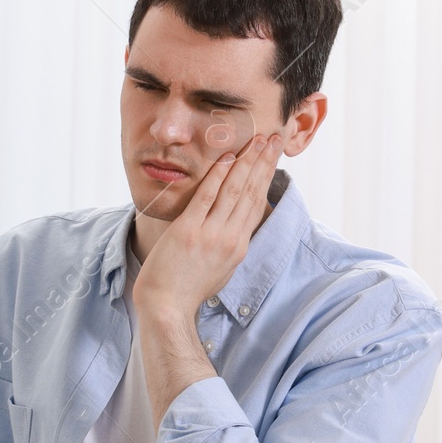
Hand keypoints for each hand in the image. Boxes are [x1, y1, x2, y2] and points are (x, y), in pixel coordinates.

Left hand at [133, 131, 282, 318]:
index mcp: (239, 246)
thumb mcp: (220, 268)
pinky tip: (226, 157)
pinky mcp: (188, 232)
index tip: (273, 154)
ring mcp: (209, 235)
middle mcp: (229, 238)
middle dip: (264, 161)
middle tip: (274, 136)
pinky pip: (206, 198)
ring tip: (257, 140)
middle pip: (251, 192)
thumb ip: (229, 244)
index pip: (256, 203)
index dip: (266, 176)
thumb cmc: (188, 288)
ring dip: (246, 162)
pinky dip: (217, 176)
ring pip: (233, 191)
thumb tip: (236, 225)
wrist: (167, 306)